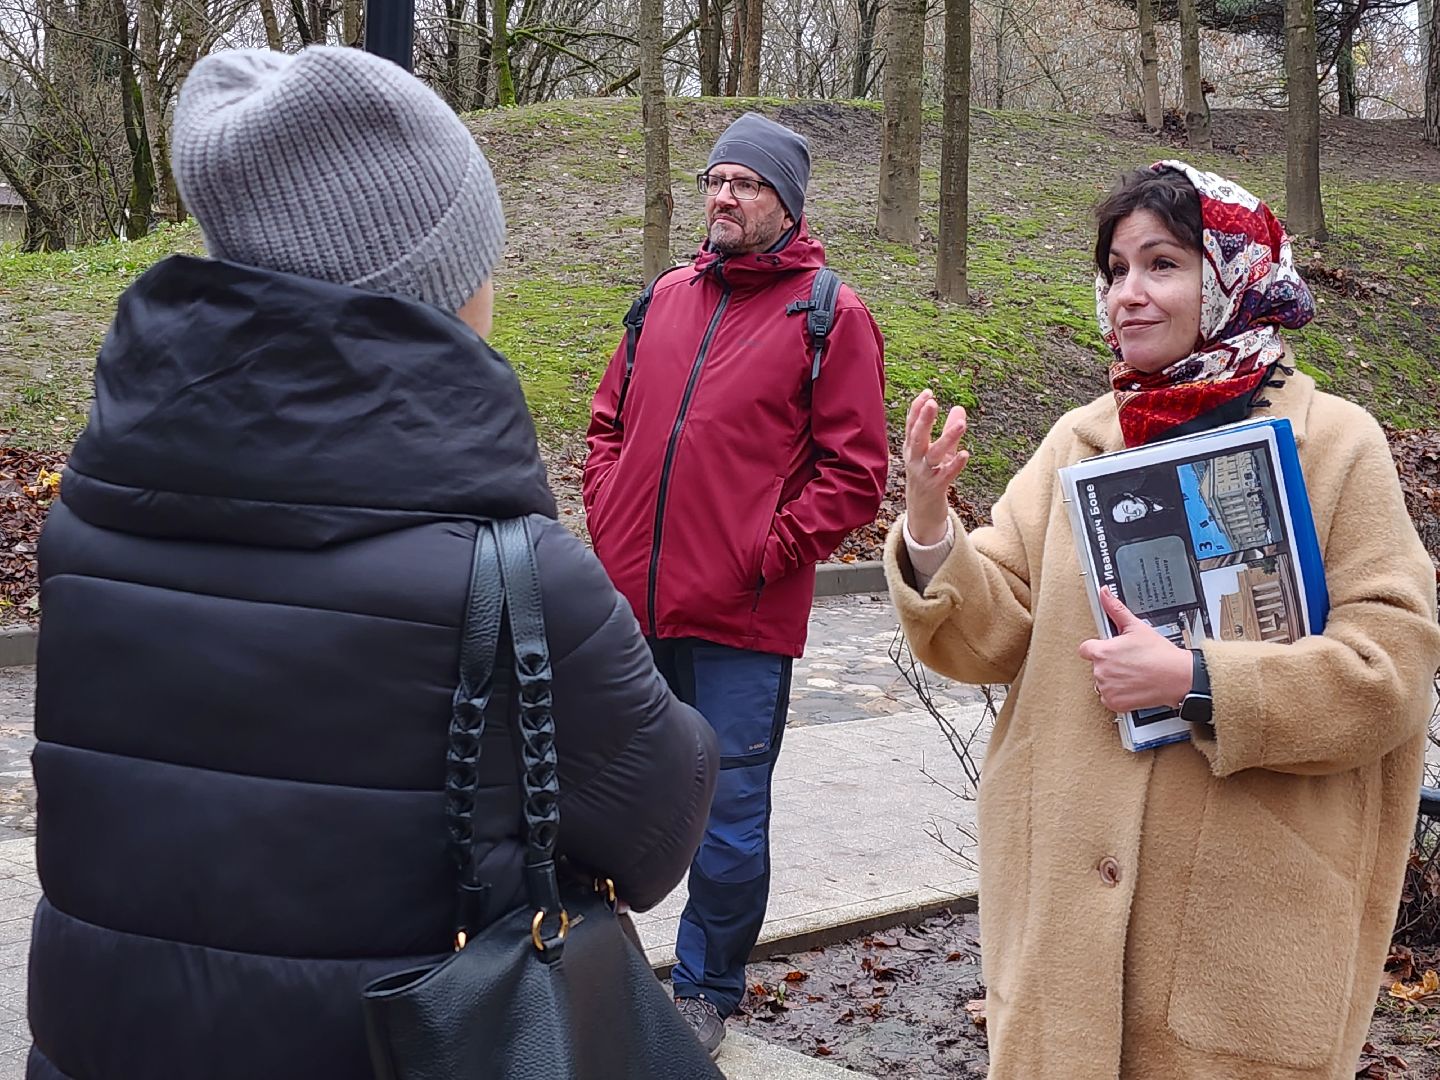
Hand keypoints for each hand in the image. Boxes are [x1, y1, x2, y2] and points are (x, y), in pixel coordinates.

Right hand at [903, 389, 969, 545]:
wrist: (922, 511)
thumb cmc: (930, 476)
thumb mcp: (938, 452)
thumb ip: (948, 431)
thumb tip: (959, 408)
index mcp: (912, 448)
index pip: (912, 425)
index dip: (917, 409)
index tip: (928, 392)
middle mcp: (914, 459)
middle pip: (917, 437)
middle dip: (924, 419)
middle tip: (933, 403)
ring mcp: (924, 474)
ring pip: (934, 454)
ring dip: (947, 439)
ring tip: (961, 424)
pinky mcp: (935, 487)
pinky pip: (946, 474)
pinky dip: (955, 465)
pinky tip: (965, 454)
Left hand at [1077, 587, 1193, 713]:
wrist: (1177, 677)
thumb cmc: (1159, 654)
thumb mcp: (1136, 627)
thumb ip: (1115, 610)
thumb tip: (1104, 593)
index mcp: (1101, 652)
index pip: (1085, 649)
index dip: (1098, 648)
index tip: (1110, 649)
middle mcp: (1100, 671)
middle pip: (1096, 666)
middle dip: (1109, 663)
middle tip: (1129, 661)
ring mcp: (1106, 688)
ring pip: (1102, 682)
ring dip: (1113, 679)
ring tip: (1133, 673)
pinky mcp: (1114, 703)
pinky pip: (1108, 698)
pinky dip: (1118, 694)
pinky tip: (1132, 686)